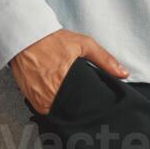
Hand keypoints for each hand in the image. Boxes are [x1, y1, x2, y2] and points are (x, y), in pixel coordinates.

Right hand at [9, 29, 127, 115]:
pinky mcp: (28, 98)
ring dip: (62, 107)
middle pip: (68, 111)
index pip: (81, 106)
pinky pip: (42, 109)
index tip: (92, 103)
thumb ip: (105, 60)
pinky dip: (50, 105)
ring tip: (68, 98)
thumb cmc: (54, 40)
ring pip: (55, 112)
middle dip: (76, 108)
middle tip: (81, 100)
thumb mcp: (84, 44)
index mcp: (64, 82)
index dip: (88, 107)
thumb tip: (123, 74)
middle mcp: (48, 94)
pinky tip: (55, 96)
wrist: (26, 36)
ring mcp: (37, 97)